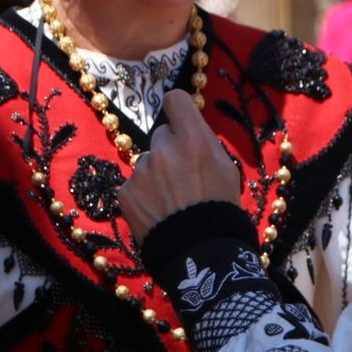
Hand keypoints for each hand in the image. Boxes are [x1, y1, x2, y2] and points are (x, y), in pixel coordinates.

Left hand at [119, 90, 241, 242]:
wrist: (199, 251)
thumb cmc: (220, 208)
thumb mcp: (226, 168)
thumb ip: (203, 143)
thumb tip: (188, 132)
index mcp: (192, 139)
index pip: (175, 100)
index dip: (178, 110)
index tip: (181, 121)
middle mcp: (163, 150)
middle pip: (161, 136)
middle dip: (170, 150)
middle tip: (182, 177)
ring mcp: (141, 172)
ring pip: (148, 163)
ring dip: (156, 176)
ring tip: (172, 202)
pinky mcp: (125, 192)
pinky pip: (134, 185)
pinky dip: (144, 196)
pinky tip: (158, 213)